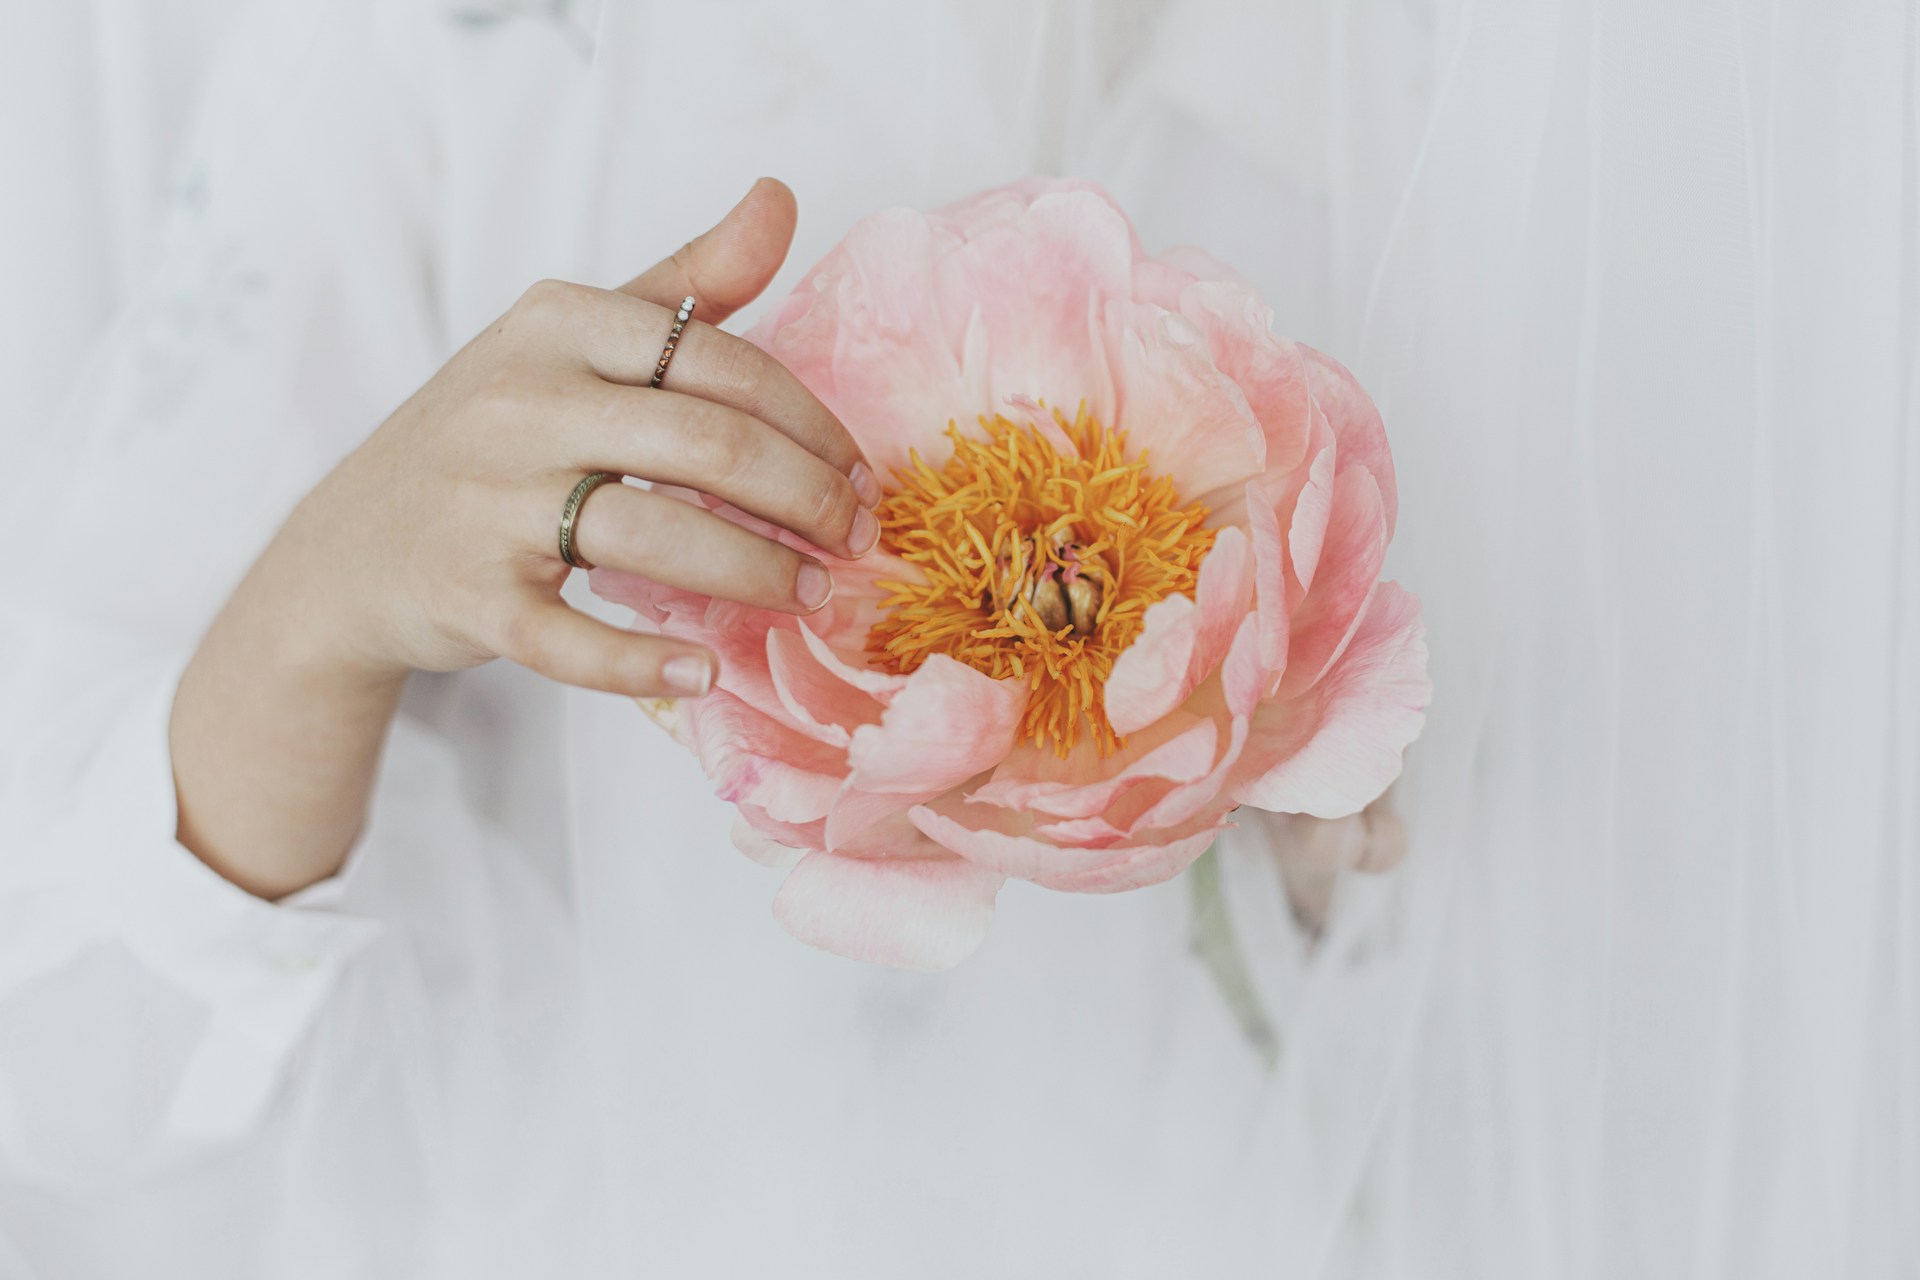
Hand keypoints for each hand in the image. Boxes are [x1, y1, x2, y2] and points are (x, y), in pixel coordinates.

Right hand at [276, 176, 876, 697]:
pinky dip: (645, 663)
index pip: (723, 362)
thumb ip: (687, 282)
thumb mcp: (575, 339)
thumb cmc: (496, 435)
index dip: (812, 424)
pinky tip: (707, 669)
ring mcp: (488, 502)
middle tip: (856, 539)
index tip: (860, 473)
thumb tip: (780, 196)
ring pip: (656, 539)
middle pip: (708, 447)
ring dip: (758, 576)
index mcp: (557, 323)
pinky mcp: (469, 597)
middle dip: (807, 499)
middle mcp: (520, 401)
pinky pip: (572, 639)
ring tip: (811, 596)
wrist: (352, 547)